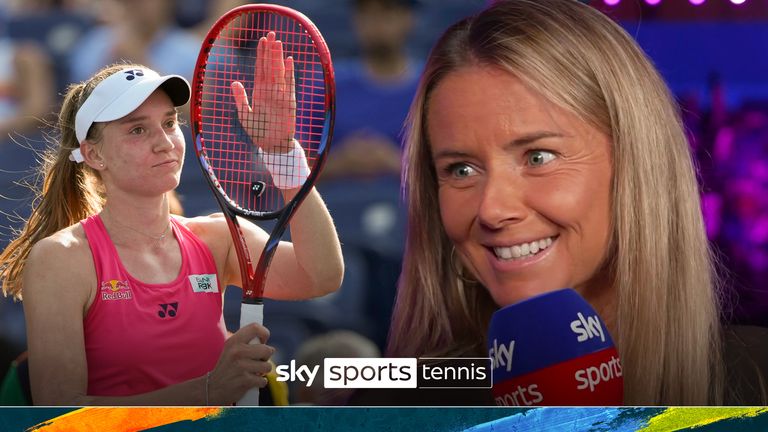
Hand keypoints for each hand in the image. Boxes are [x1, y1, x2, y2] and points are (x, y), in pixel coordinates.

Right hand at [207, 323, 273, 404]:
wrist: (212, 388)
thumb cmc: (227, 367)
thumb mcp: (231, 349)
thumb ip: (246, 342)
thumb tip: (267, 343)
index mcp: (234, 341)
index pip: (255, 328)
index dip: (264, 333)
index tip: (263, 341)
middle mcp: (237, 351)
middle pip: (267, 350)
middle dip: (266, 357)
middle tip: (259, 360)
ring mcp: (241, 366)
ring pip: (267, 366)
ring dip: (263, 371)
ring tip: (254, 371)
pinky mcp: (245, 381)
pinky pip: (263, 380)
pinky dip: (259, 382)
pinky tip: (250, 381)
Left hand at [231, 31, 296, 152]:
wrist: (272, 146)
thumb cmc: (258, 132)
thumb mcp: (244, 116)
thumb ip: (240, 99)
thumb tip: (234, 82)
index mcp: (259, 92)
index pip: (260, 69)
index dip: (261, 55)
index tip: (261, 40)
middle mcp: (270, 91)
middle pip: (270, 66)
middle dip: (270, 50)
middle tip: (271, 33)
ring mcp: (280, 95)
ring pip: (279, 72)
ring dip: (279, 57)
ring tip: (278, 42)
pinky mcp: (289, 102)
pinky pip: (289, 84)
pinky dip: (289, 73)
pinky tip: (289, 61)